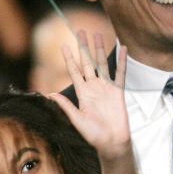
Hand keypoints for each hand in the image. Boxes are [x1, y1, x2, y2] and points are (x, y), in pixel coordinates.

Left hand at [49, 32, 130, 159]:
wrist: (112, 142)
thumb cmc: (93, 134)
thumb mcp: (76, 119)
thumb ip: (65, 106)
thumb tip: (49, 94)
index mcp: (82, 93)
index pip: (75, 71)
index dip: (69, 59)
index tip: (64, 45)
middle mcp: (94, 87)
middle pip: (88, 63)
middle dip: (84, 48)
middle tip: (81, 31)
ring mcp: (107, 88)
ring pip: (103, 64)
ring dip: (100, 50)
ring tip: (99, 35)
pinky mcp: (119, 92)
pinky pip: (121, 73)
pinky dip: (122, 62)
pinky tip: (123, 49)